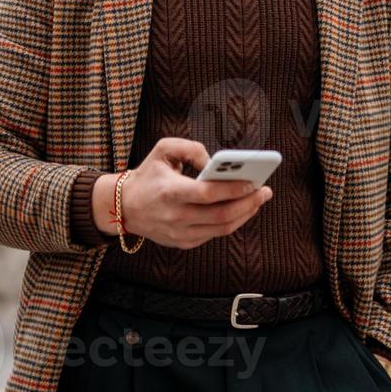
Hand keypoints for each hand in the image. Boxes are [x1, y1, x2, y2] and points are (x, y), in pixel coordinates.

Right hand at [92, 138, 271, 249]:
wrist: (125, 206)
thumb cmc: (149, 174)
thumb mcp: (164, 149)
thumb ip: (192, 148)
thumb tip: (216, 163)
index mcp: (169, 192)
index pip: (207, 194)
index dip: (232, 189)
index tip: (252, 181)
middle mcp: (175, 216)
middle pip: (221, 215)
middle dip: (248, 203)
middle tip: (265, 190)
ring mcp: (179, 233)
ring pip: (222, 228)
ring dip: (245, 214)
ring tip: (259, 199)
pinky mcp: (183, 243)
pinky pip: (215, 234)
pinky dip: (232, 222)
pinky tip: (243, 208)